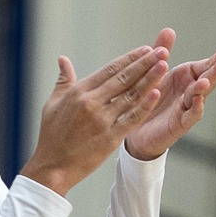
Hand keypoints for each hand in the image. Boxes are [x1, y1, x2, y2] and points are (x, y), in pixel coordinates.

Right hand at [17, 42, 168, 194]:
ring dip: (150, 79)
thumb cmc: (51, 135)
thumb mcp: (53, 103)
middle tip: (161, 51)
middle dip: (145, 63)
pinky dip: (145, 106)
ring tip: (164, 66)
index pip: (110, 70)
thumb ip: (63, 80)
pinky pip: (131, 119)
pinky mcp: (110, 138)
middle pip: (124, 78)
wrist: (52, 166)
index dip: (129, 58)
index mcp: (79, 92)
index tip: (145, 50)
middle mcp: (91, 103)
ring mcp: (102, 120)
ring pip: (131, 95)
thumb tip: (63, 59)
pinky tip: (157, 93)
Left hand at [124, 29, 215, 160]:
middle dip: (215, 72)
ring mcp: (187, 108)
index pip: (204, 66)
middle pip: (206, 80)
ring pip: (199, 97)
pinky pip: (190, 116)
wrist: (136, 129)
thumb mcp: (155, 72)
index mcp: (186, 78)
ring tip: (205, 81)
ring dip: (203, 89)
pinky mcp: (179, 124)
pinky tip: (197, 100)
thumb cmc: (150, 99)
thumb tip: (169, 30)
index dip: (215, 59)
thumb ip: (162, 51)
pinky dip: (194, 108)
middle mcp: (190, 92)